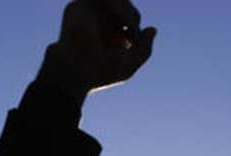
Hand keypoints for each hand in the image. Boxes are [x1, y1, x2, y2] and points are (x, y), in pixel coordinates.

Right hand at [39, 0, 156, 97]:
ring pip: (114, 0)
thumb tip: (153, 29)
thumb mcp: (130, 64)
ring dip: (125, 9)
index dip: (134, 29)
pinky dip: (114, 3)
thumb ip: (145, 48)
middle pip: (123, 7)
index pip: (128, 21)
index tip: (130, 42)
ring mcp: (88, 14)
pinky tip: (118, 17)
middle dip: (132, 15)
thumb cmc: (100, 73)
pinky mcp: (77, 6)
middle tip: (131, 30)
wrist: (76, 72)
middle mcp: (97, 24)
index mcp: (108, 37)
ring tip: (127, 24)